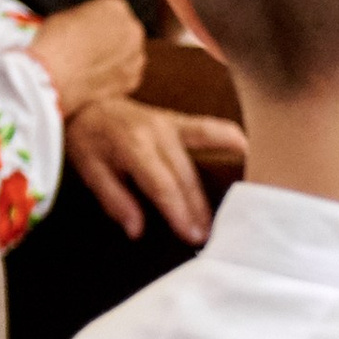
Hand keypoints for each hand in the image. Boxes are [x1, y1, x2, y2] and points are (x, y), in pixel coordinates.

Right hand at [29, 0, 147, 115]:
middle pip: (124, 33)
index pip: (112, 12)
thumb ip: (86, 19)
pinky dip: (115, 79)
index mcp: (116, 6)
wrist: (52, 77)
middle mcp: (132, 29)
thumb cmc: (53, 45)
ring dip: (115, 60)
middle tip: (89, 52)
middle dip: (110, 42)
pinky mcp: (133, 80)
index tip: (86, 34)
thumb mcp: (66, 17)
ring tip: (91, 68)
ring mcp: (136, 56)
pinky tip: (95, 80)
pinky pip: (127, 77)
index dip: (97, 24)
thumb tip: (87, 28)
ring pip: (128, 55)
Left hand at [65, 95, 236, 245]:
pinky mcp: (180, 119)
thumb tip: (137, 230)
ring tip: (229, 212)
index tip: (191, 235)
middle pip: (185, 176)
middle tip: (209, 236)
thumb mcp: (89, 171)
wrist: (89, 102)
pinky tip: (249, 154)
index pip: (162, 184)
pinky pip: (210, 128)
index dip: (178, 212)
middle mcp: (156, 131)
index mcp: (132, 144)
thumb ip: (114, 200)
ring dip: (216, 187)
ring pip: (202, 157)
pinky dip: (231, 139)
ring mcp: (172, 122)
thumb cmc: (88, 139)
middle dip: (198, 209)